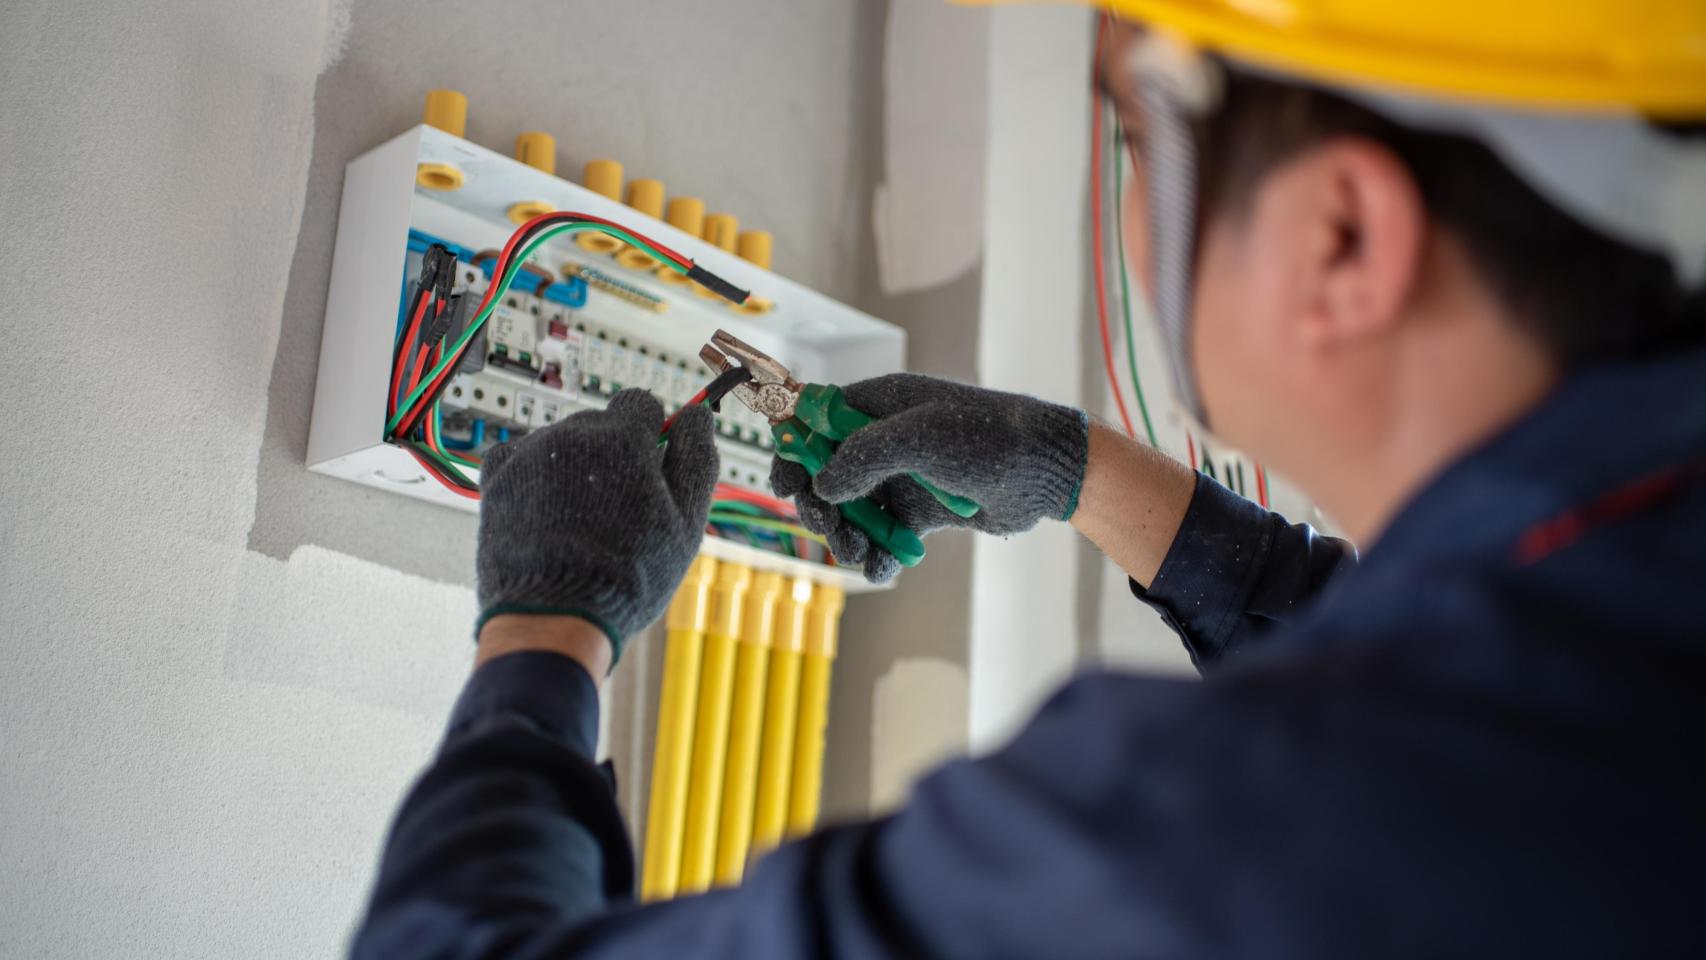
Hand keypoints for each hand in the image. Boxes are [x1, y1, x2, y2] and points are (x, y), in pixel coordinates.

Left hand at [475, 389, 717, 662]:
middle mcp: (573, 433)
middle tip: (620, 506)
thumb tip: (698, 416)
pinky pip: (520, 457)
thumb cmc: (628, 575)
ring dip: (574, 466)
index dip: (652, 432)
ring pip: (562, 442)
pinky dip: (534, 477)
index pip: (642, 403)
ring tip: (581, 520)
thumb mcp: (686, 521)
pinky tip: (547, 513)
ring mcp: (530, 453)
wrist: (555, 616)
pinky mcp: (497, 477)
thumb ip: (696, 459)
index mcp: (623, 436)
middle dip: (613, 452)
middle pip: (601, 422)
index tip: (652, 463)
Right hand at [773, 373, 1088, 581]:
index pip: (814, 420)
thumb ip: (863, 456)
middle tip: (828, 528)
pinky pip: (886, 534)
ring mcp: (903, 476)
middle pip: (826, 473)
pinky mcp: (923, 511)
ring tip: (859, 553)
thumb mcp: (920, 437)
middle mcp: (885, 439)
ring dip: (847, 536)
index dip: (793, 450)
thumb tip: (822, 487)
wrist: (1046, 472)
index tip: (784, 487)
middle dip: (820, 505)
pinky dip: (879, 554)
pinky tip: (883, 568)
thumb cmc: (987, 438)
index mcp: (879, 404)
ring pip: (853, 510)